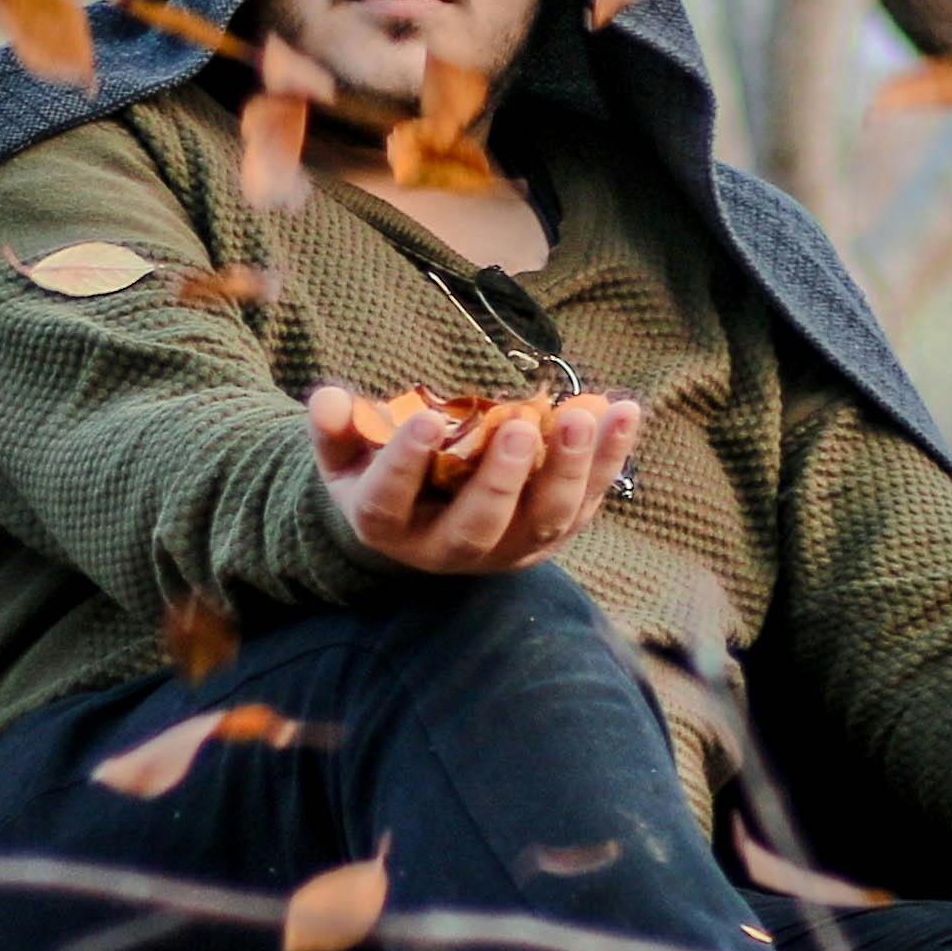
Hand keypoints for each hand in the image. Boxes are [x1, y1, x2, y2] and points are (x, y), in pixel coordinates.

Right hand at [310, 385, 638, 575]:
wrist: (422, 519)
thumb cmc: (377, 473)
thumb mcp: (345, 452)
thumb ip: (336, 427)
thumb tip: (326, 400)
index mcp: (387, 525)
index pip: (391, 502)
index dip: (405, 464)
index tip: (425, 421)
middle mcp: (448, 549)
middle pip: (479, 526)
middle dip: (503, 479)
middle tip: (520, 425)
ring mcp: (506, 549)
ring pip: (544, 521)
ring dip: (571, 470)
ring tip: (585, 415)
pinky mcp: (551, 535)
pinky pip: (586, 502)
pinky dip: (609, 460)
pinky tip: (625, 412)